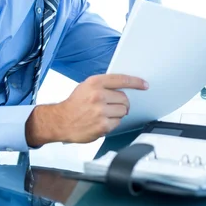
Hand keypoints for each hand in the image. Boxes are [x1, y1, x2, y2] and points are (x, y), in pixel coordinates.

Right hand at [25, 74, 147, 145]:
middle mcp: (98, 96)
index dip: (135, 82)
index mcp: (94, 83)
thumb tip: (123, 86)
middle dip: (122, 103)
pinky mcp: (102, 125)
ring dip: (117, 113)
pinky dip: (112, 123)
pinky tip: (102, 121)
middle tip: (113, 106)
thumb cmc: (74, 104)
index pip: (121, 79)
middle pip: (124, 98)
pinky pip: (118, 123)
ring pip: (123, 111)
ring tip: (104, 114)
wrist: (61, 121)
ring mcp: (100, 111)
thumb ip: (104, 85)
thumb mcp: (86, 87)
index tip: (144, 85)